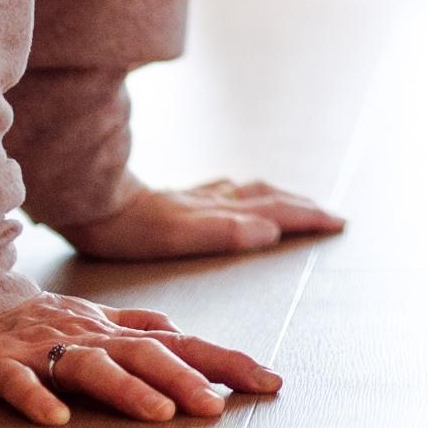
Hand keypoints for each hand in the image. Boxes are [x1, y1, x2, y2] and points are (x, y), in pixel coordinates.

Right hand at [0, 292, 280, 426]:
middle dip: (187, 379)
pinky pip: (19, 384)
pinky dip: (38, 400)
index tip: (270, 382)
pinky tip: (57, 422)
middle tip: (221, 408)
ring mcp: (43, 348)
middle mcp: (87, 334)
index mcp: (113, 329)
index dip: (225, 360)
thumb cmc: (32, 321)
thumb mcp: (91, 322)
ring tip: (161, 414)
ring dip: (127, 390)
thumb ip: (134, 326)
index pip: (181, 343)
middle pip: (145, 354)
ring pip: (92, 367)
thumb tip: (179, 329)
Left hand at [58, 179, 343, 259]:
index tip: (338, 221)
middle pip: (268, 198)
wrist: (90, 198)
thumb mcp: (176, 236)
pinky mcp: (176, 199)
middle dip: (302, 205)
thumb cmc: (128, 228)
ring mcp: (195, 197)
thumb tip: (269, 231)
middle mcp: (212, 200)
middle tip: (330, 214)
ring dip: (279, 196)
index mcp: (218, 212)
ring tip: (296, 201)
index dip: (307, 218)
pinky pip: (224, 191)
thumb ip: (223, 232)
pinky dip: (245, 193)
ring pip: (248, 192)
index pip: (275, 212)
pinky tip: (236, 192)